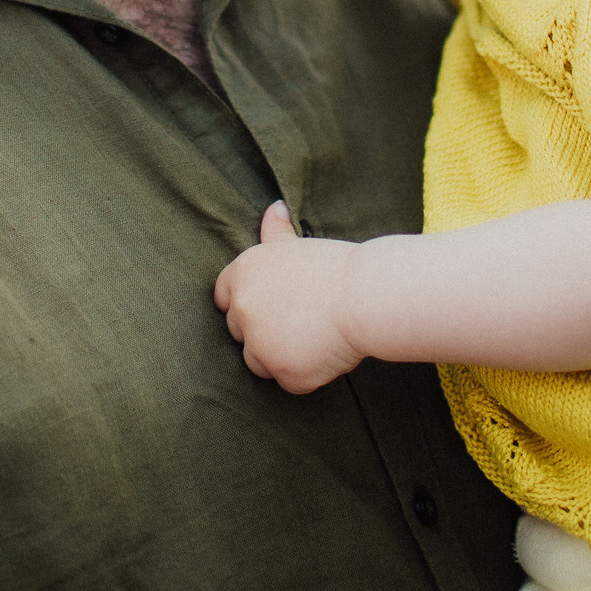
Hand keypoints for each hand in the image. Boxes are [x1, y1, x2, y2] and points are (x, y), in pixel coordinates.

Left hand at [212, 202, 366, 393]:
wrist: (366, 296)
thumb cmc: (337, 267)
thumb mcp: (300, 244)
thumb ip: (277, 233)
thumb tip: (273, 208)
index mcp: (242, 274)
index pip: (224, 298)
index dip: (247, 305)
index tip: (272, 308)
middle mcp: (242, 309)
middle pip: (239, 333)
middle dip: (264, 333)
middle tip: (300, 322)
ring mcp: (260, 344)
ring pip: (258, 362)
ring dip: (280, 357)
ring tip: (314, 337)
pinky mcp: (282, 371)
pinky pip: (288, 381)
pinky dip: (305, 375)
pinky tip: (326, 353)